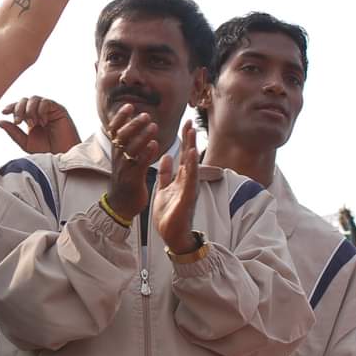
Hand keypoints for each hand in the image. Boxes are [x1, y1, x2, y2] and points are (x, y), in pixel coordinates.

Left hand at [0, 95, 80, 153]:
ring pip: (34, 99)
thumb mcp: (25, 142)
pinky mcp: (59, 110)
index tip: (4, 112)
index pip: (18, 107)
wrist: (62, 157)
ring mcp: (49, 110)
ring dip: (29, 109)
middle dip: (18, 109)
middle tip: (17, 121)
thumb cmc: (46, 152)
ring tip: (32, 123)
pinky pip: (46, 102)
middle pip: (24, 100)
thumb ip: (13, 132)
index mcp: (30, 119)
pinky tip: (43, 122)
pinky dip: (41, 110)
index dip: (11, 107)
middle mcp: (39, 113)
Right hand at [104, 103, 160, 219]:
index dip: (120, 117)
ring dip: (142, 136)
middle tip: (145, 114)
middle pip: (122, 136)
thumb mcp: (123, 160)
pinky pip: (139, 163)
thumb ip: (127, 145)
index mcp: (116, 152)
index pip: (114, 130)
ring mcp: (124, 168)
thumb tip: (130, 127)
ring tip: (153, 126)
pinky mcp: (132, 178)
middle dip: (133, 124)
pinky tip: (155, 145)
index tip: (129, 105)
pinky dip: (146, 153)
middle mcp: (118, 157)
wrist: (120, 205)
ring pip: (130, 148)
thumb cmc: (126, 181)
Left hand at [152, 121, 199, 253]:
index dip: (184, 140)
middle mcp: (187, 181)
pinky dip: (191, 166)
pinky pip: (190, 179)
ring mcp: (189, 188)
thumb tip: (167, 157)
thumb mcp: (164, 189)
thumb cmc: (170, 214)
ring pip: (191, 164)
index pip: (183, 155)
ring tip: (191, 132)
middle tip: (190, 120)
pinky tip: (191, 154)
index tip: (184, 123)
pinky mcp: (187, 197)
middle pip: (189, 156)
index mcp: (181, 179)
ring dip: (191, 147)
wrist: (172, 235)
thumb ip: (166, 174)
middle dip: (189, 139)